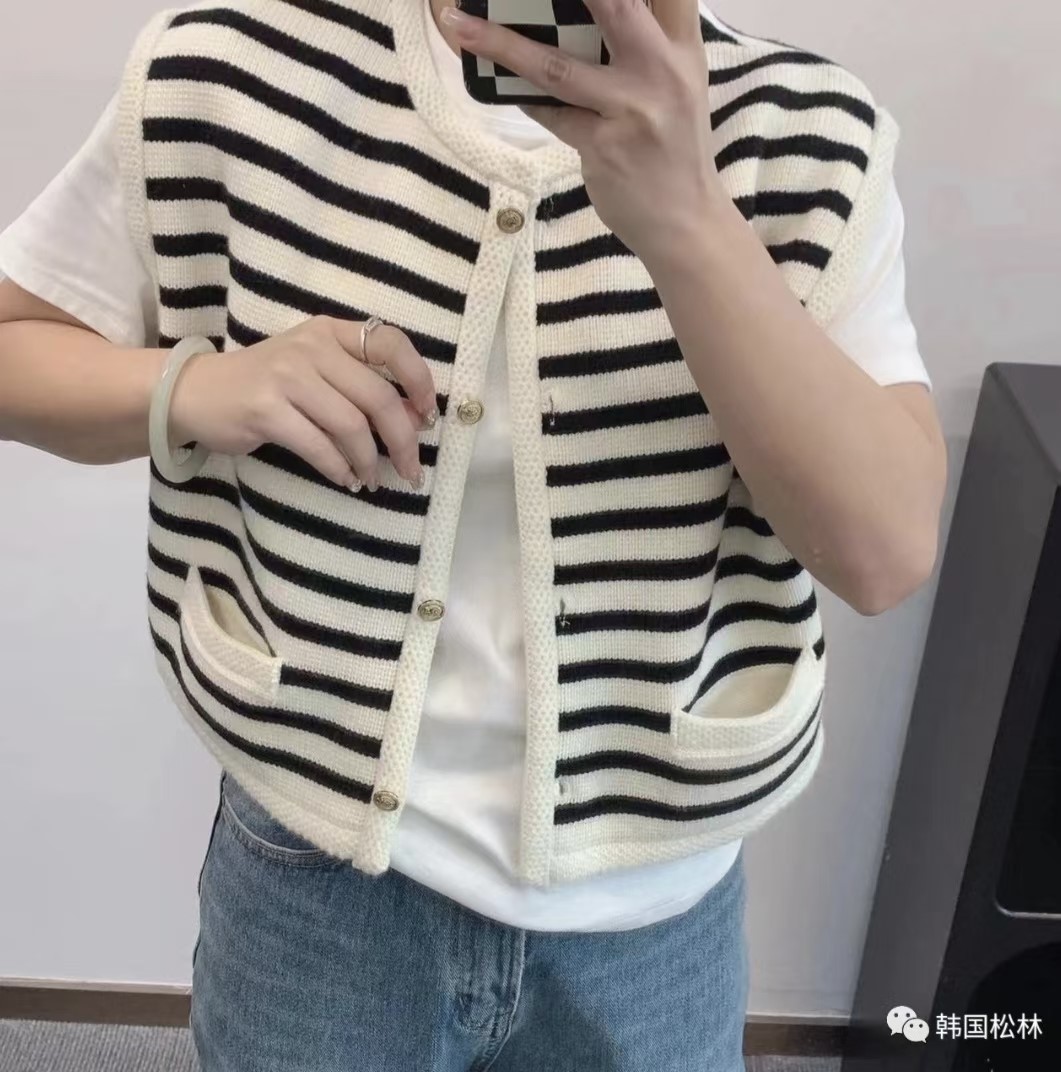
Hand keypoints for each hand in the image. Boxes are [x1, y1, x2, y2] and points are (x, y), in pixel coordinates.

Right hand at [168, 316, 437, 491]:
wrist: (197, 392)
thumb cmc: (267, 385)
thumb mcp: (314, 368)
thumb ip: (358, 383)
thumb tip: (414, 421)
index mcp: (330, 332)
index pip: (391, 343)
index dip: (419, 381)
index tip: (429, 417)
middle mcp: (311, 347)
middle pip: (378, 397)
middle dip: (403, 441)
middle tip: (411, 471)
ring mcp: (287, 376)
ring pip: (352, 426)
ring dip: (370, 461)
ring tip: (371, 480)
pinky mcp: (265, 409)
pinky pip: (319, 447)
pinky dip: (339, 469)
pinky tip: (345, 479)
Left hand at [444, 0, 724, 262]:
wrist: (684, 222)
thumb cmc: (674, 149)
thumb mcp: (678, 84)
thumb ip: (647, 41)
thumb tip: (593, 9)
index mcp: (683, 48)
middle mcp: (662, 71)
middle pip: (615, 4)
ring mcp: (630, 110)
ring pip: (557, 66)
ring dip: (501, 43)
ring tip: (458, 24)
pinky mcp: (602, 147)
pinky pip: (549, 113)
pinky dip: (520, 95)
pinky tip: (493, 80)